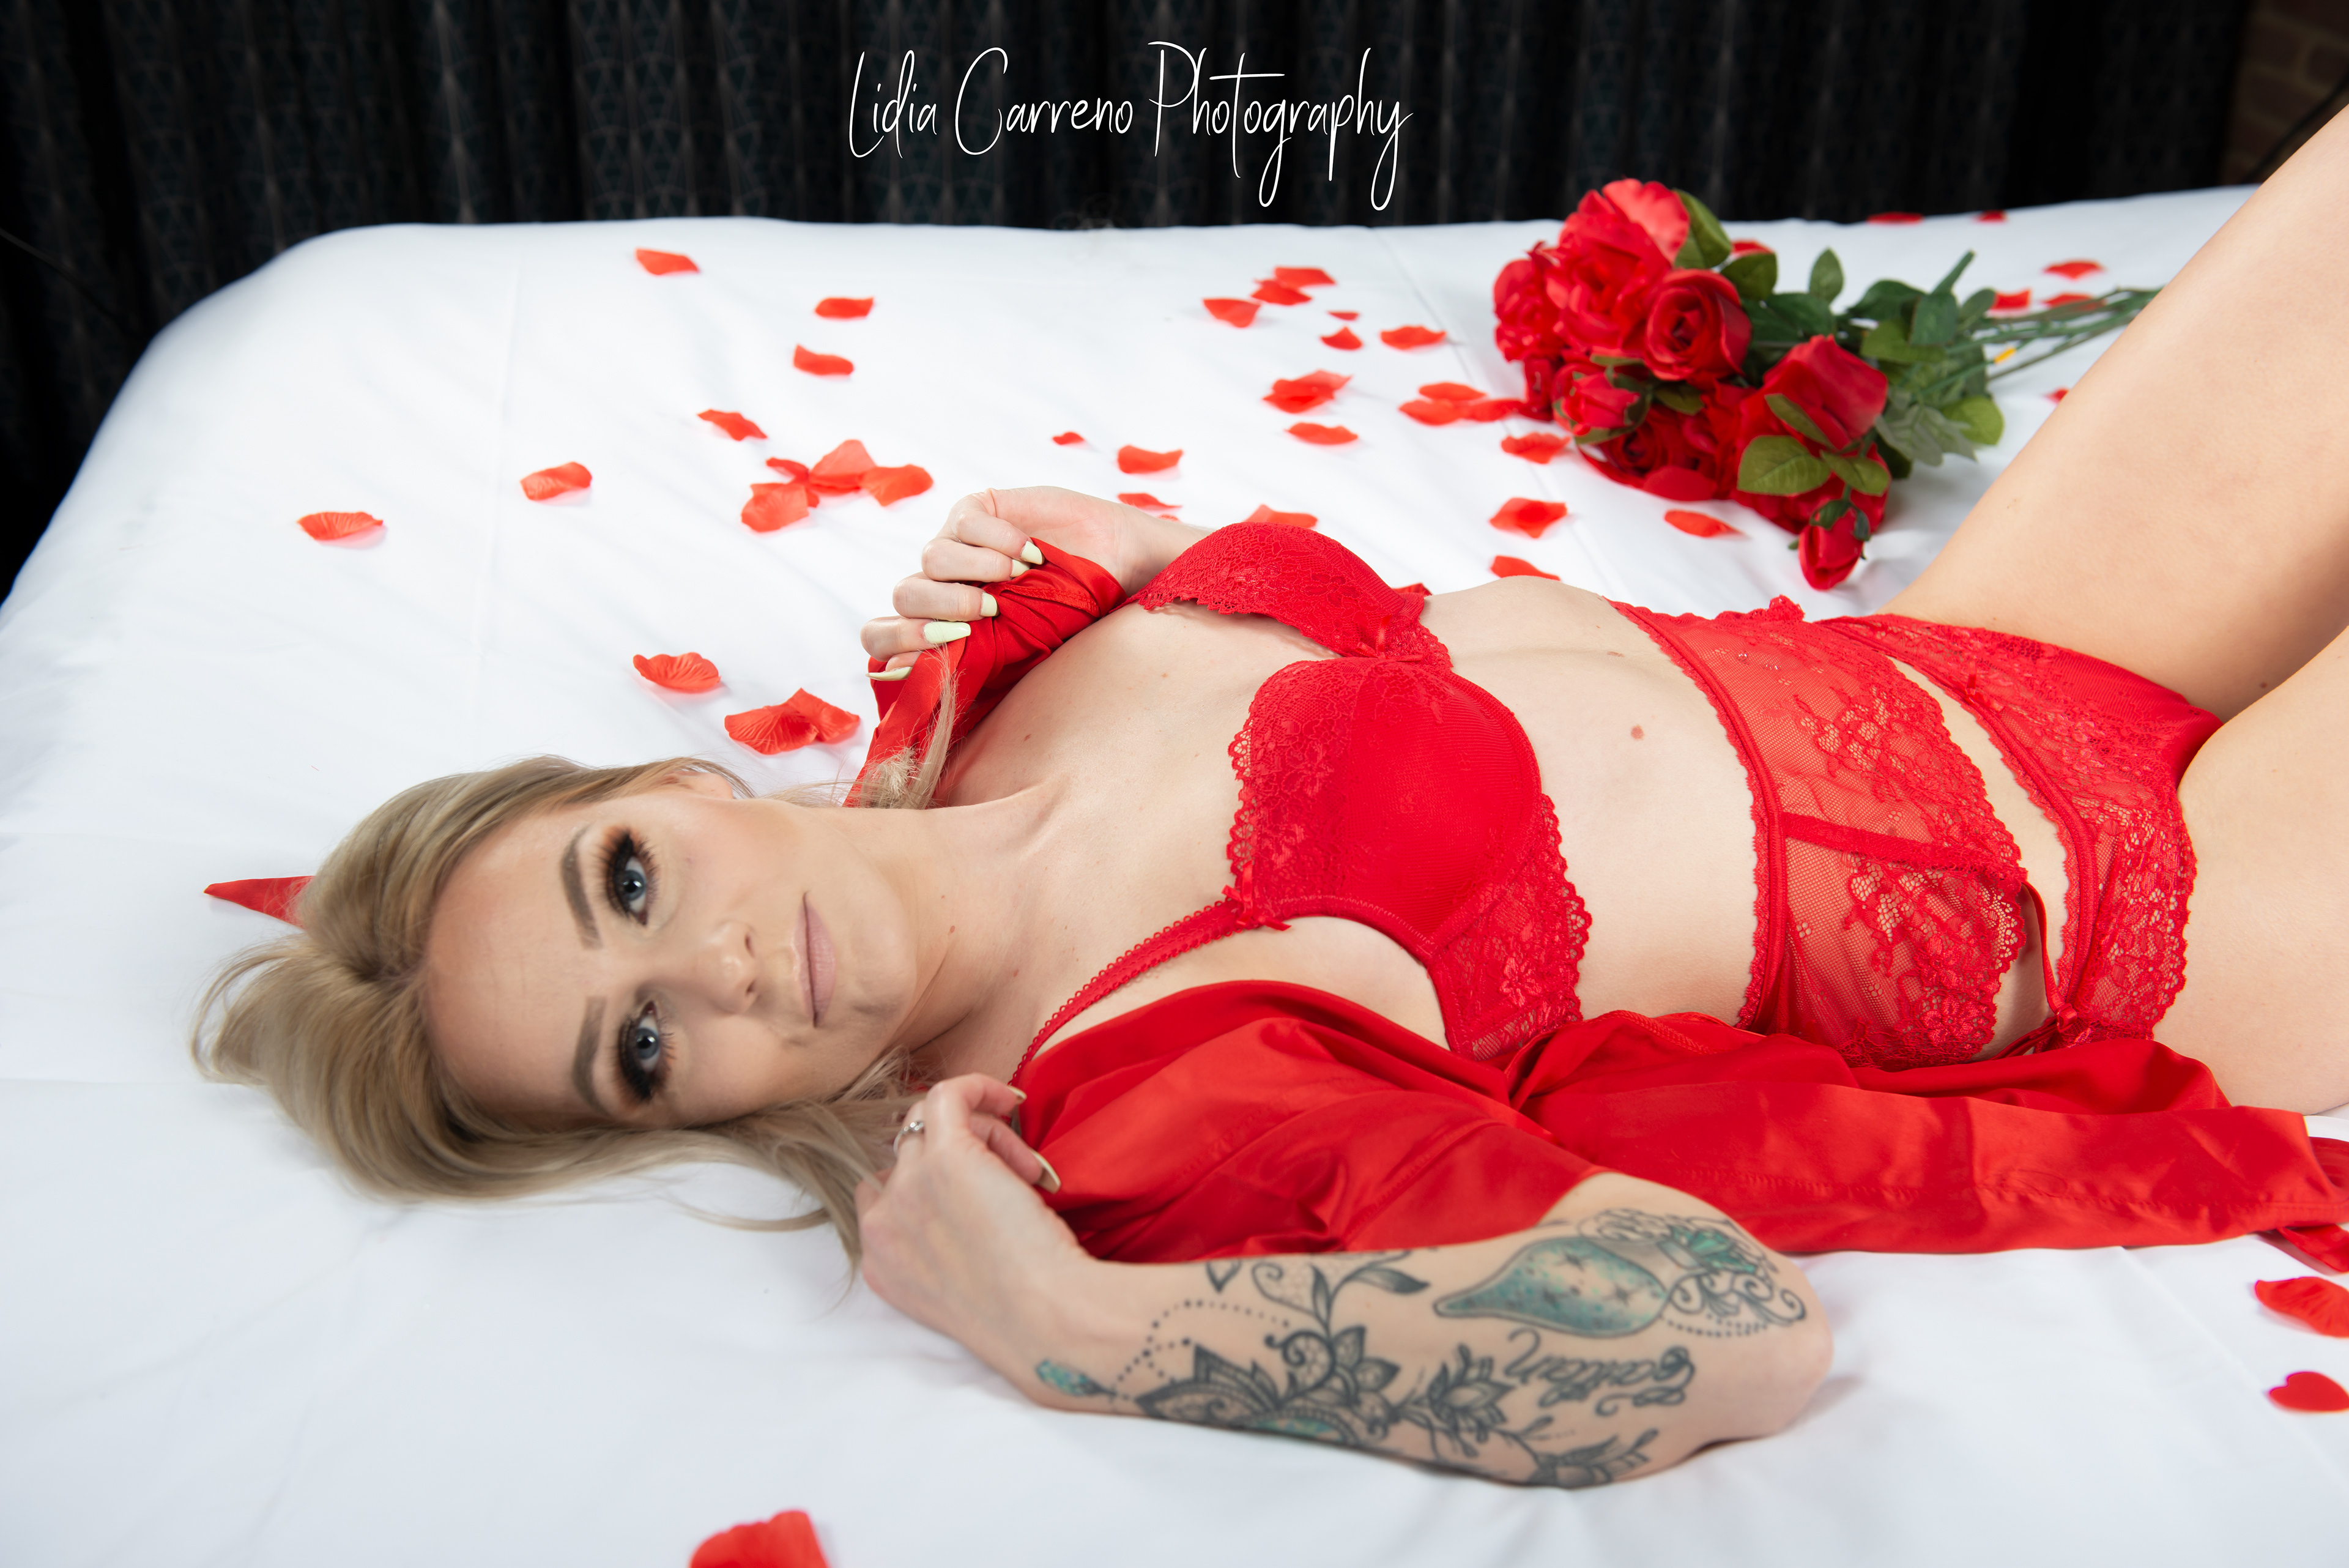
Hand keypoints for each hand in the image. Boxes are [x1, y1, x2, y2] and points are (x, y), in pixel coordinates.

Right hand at [855, 1074, 1095, 1378]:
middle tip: (1009, 1181)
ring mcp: (909, 1185)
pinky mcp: (947, 1155)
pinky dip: (979, 1088)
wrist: (1042, 1318)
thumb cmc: (1023, 1312)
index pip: (879, 1192)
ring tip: (1024, 1171)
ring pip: (931, 1124)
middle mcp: (883, 1222)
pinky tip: (1011, 1098)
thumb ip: (937, 1250)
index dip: (923, 1178)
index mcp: (880, 1261)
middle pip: (908, 1154)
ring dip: (982, 1135)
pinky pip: (948, 1094)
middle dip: (956, 1157)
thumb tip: (965, 1205)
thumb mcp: (956, 1290)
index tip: (968, 1188)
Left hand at [858, 487, 1202, 670]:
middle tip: (986, 614)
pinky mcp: (977, 512)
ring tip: (1018, 579)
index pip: (883, 638)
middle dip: (938, 608)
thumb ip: (975, 679)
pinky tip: (1031, 553)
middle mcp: (941, 590)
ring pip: (929, 558)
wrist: (1124, 578)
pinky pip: (964, 522)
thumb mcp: (1025, 664)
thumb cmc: (1078, 626)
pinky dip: (997, 540)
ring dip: (973, 572)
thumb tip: (917, 714)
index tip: (943, 646)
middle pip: (902, 595)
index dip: (897, 643)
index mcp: (942, 632)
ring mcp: (957, 548)